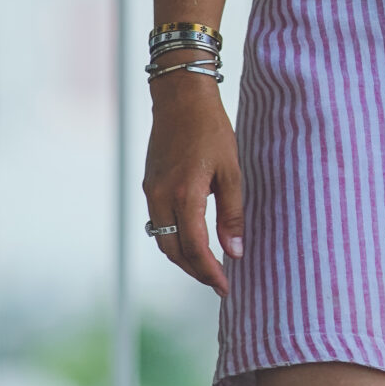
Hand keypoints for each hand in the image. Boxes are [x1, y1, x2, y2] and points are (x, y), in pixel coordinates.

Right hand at [142, 84, 244, 296]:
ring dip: (183, 258)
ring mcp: (151, 192)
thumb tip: (235, 251)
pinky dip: (174, 240)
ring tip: (208, 268)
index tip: (225, 287)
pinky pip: (158, 223)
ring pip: (162, 240)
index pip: (194, 247)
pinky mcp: (149, 186)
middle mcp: (161, 196)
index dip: (209, 271)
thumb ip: (232, 214)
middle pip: (173, 251)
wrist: (180, 99)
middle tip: (218, 283)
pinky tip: (193, 242)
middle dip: (195, 271)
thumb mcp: (232, 171)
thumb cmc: (212, 130)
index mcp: (185, 194)